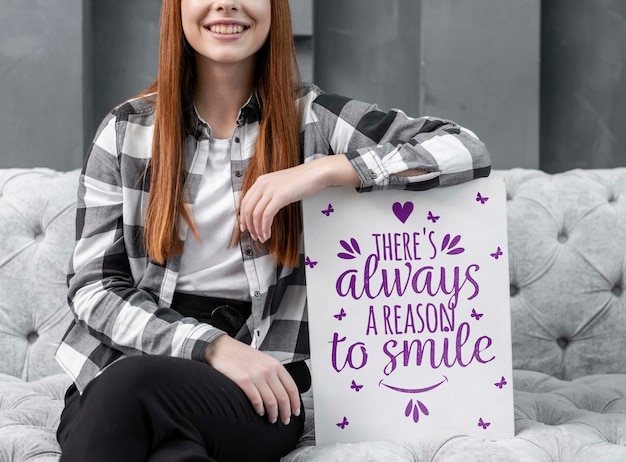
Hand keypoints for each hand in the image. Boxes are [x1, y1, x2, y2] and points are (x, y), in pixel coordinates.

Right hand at [204, 335, 299, 424]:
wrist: (223, 348)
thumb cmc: (242, 355)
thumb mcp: (263, 360)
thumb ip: (274, 373)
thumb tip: (283, 392)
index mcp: (275, 365)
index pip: (291, 387)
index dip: (295, 403)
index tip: (295, 412)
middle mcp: (268, 370)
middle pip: (283, 397)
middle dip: (285, 412)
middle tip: (285, 420)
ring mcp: (256, 376)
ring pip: (271, 402)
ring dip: (273, 414)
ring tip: (272, 419)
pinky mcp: (243, 381)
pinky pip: (256, 401)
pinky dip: (260, 410)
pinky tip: (260, 412)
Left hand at [239, 155, 359, 241]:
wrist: (315, 173)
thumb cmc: (302, 180)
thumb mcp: (280, 185)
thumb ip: (270, 193)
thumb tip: (264, 208)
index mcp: (261, 181)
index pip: (245, 201)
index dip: (242, 217)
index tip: (245, 226)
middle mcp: (263, 184)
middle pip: (247, 209)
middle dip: (249, 225)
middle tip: (253, 235)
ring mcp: (270, 189)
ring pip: (255, 214)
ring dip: (257, 229)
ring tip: (262, 237)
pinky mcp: (279, 196)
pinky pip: (266, 216)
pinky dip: (265, 227)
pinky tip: (268, 233)